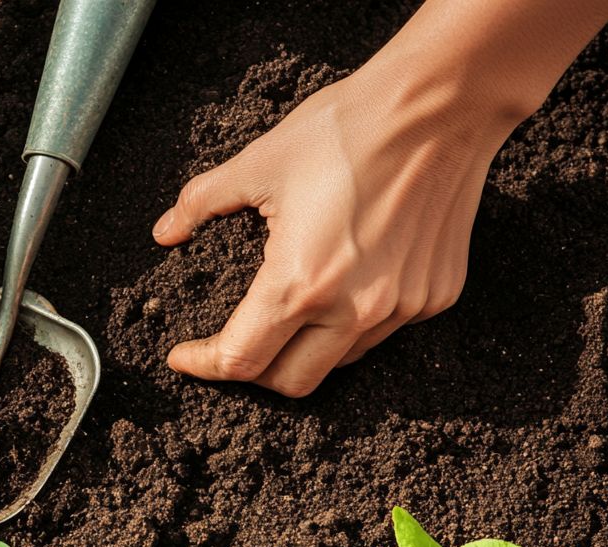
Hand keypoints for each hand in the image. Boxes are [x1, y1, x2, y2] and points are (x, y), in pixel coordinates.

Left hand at [153, 68, 515, 397]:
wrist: (441, 103)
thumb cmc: (349, 129)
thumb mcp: (258, 162)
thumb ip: (202, 203)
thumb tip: (166, 231)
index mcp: (301, 284)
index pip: (241, 360)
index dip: (204, 365)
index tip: (185, 358)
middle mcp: (354, 310)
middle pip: (290, 382)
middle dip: (252, 372)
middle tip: (231, 344)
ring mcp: (401, 307)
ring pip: (339, 361)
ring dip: (305, 350)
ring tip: (285, 317)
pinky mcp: (434, 296)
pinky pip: (382, 331)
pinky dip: (353, 325)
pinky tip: (340, 290)